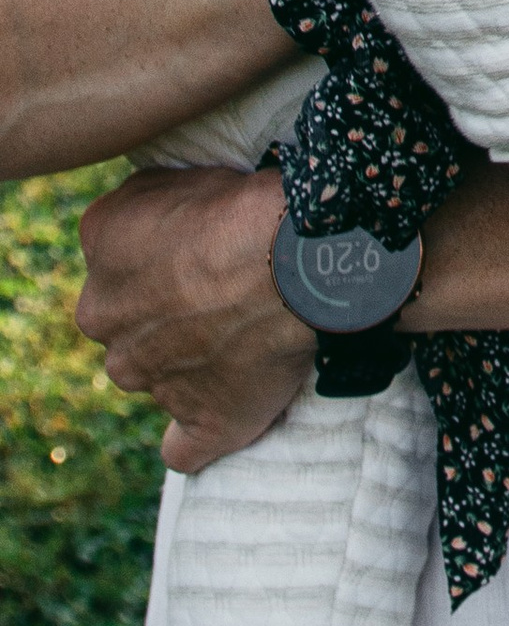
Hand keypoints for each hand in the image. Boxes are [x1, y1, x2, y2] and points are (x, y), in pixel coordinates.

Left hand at [75, 163, 311, 472]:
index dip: (160, 251)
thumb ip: (139, 214)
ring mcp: (149, 379)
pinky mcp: (201, 420)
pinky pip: (187, 446)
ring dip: (189, 356)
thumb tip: (148, 233)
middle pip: (129, 320)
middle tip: (222, 283)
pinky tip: (216, 413)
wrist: (294, 257)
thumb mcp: (168, 179)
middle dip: (164, 308)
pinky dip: (199, 432)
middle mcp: (107, 323)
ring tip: (246, 324)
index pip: (116, 262)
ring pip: (157, 370)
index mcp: (98, 257)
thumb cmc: (241, 206)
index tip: (199, 242)